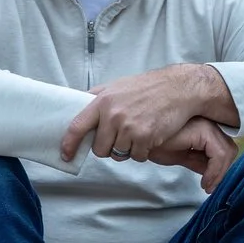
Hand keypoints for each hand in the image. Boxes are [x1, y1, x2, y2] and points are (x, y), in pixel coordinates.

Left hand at [58, 62, 238, 164]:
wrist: (178, 88)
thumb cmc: (148, 87)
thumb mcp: (117, 85)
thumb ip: (98, 98)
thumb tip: (79, 106)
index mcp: (102, 102)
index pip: (77, 127)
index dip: (68, 144)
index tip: (65, 155)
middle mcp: (113, 115)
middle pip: (100, 149)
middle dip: (108, 149)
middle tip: (120, 138)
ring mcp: (129, 127)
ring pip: (119, 155)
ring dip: (127, 150)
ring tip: (137, 134)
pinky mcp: (145, 137)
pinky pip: (137, 157)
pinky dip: (142, 152)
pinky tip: (149, 137)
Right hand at [144, 115, 237, 189]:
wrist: (137, 138)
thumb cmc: (153, 143)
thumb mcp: (180, 155)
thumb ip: (197, 160)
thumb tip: (211, 172)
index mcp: (203, 127)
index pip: (223, 148)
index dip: (220, 169)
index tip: (208, 185)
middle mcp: (208, 123)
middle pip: (230, 148)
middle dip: (222, 171)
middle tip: (209, 187)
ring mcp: (206, 125)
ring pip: (228, 152)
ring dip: (219, 173)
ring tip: (207, 186)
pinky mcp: (203, 131)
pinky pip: (219, 154)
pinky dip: (215, 171)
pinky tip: (204, 181)